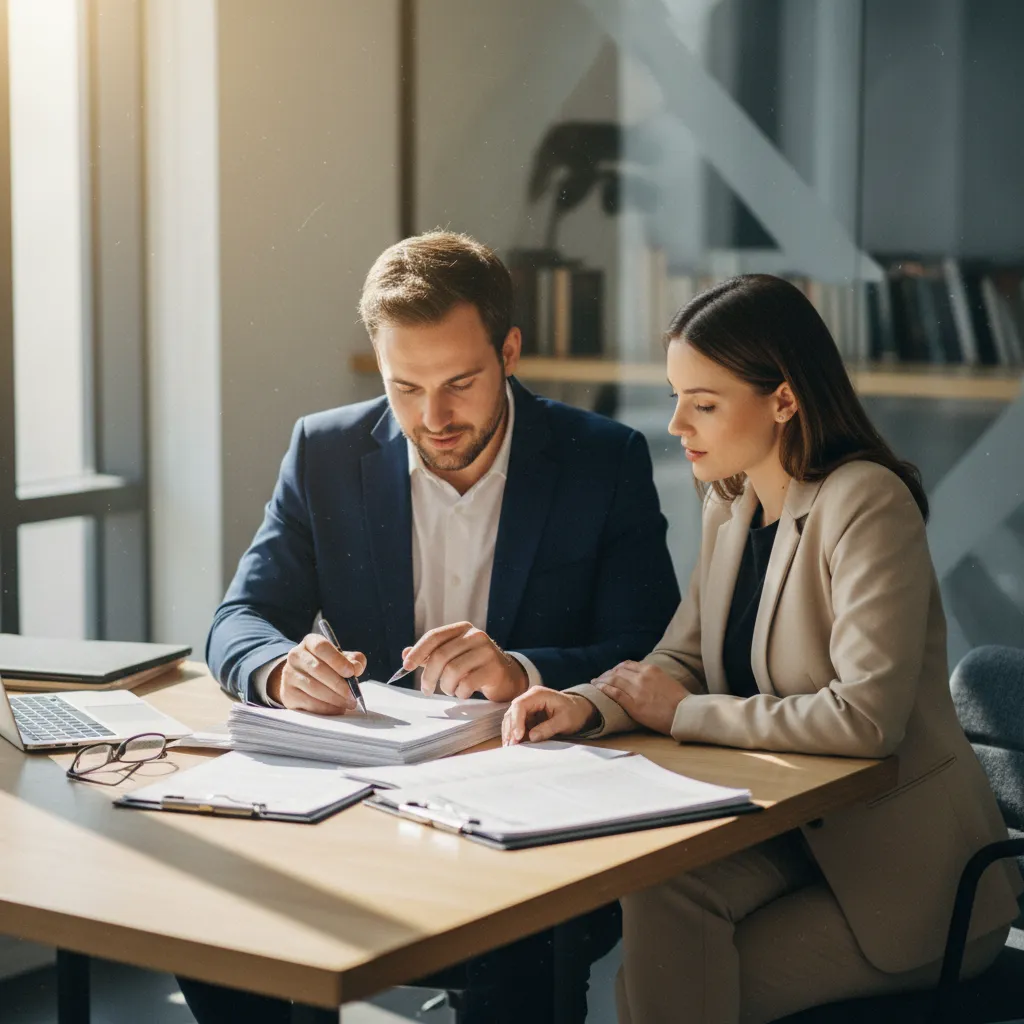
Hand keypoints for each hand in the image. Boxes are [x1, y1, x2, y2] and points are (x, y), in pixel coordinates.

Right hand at [266, 634, 366, 713]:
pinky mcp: (288, 693)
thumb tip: (356, 667)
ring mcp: (289, 675)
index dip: (337, 660)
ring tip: (348, 703)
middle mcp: (296, 656)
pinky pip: (309, 702)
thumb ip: (353, 660)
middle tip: (353, 695)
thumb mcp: (341, 658)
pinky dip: (326, 708)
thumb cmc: (327, 666)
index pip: (321, 647)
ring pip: (313, 687)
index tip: (351, 672)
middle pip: (318, 669)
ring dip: (334, 698)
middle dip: (339, 684)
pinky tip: (337, 708)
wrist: (301, 679)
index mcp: (310, 642)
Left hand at [402, 621, 528, 701]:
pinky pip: (467, 684)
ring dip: (446, 686)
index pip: (434, 636)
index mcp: (463, 629)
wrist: (508, 677)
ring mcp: (487, 651)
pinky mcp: (495, 669)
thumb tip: (405, 654)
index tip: (406, 667)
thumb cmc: (475, 666)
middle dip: (428, 676)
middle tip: (426, 690)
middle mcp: (476, 636)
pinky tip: (463, 693)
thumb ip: (431, 654)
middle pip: (441, 656)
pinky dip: (460, 693)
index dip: (418, 651)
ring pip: (453, 671)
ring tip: (450, 690)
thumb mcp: (454, 656)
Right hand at [502, 686, 599, 744]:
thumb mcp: (565, 721)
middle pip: (512, 711)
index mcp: (538, 694)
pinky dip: (514, 733)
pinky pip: (517, 724)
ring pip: (511, 718)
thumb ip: (549, 728)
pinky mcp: (528, 715)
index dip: (516, 721)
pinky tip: (514, 744)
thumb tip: (531, 737)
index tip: (518, 736)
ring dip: (510, 732)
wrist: (579, 710)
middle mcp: (530, 697)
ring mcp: (528, 706)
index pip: (520, 705)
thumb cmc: (574, 713)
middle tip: (511, 745)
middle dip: (510, 728)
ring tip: (510, 746)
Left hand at [593, 661, 689, 734]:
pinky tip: (598, 689)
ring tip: (595, 683)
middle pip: (618, 671)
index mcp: (651, 669)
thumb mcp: (666, 680)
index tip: (611, 672)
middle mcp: (642, 676)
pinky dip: (604, 689)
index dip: (616, 668)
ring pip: (613, 680)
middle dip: (606, 674)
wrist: (684, 713)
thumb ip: (652, 677)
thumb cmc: (680, 700)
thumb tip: (643, 679)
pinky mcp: (633, 704)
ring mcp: (636, 690)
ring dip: (602, 681)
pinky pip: (614, 693)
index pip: (627, 664)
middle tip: (599, 678)